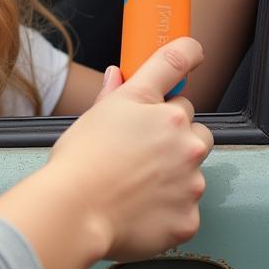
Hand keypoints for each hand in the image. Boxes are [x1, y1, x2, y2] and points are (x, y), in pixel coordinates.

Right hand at [0, 38, 211, 268]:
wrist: (74, 212)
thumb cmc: (78, 163)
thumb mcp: (93, 116)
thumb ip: (112, 93)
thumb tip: (116, 75)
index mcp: (157, 108)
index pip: (178, 64)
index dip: (187, 54)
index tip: (194, 52)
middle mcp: (182, 139)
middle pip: (194, 128)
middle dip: (176, 136)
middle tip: (144, 150)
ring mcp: (190, 180)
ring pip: (192, 170)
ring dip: (174, 175)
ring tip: (136, 186)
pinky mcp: (189, 216)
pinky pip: (185, 208)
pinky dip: (169, 210)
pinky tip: (141, 209)